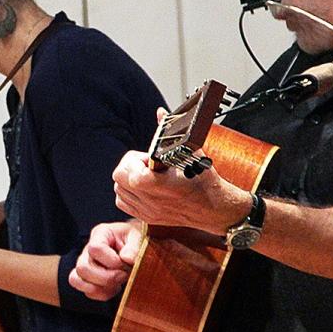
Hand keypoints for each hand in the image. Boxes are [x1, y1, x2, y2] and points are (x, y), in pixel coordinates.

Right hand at [69, 220, 143, 300]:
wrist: (135, 246)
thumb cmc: (135, 239)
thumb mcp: (139, 237)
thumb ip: (134, 246)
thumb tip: (127, 258)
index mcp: (100, 234)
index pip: (95, 249)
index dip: (111, 261)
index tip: (126, 263)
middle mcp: (88, 249)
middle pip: (82, 267)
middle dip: (106, 277)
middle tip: (123, 275)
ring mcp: (85, 264)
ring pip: (78, 281)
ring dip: (101, 287)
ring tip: (117, 283)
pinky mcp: (87, 279)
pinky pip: (86, 291)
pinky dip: (102, 294)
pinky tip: (114, 288)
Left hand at [112, 112, 248, 234]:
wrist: (214, 208)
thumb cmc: (205, 182)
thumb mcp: (190, 152)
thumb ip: (170, 132)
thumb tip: (160, 114)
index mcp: (156, 184)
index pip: (127, 169)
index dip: (137, 159)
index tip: (151, 157)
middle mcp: (149, 200)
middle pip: (118, 177)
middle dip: (130, 166)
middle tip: (148, 164)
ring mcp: (147, 211)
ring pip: (118, 190)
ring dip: (128, 179)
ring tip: (148, 175)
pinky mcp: (147, 217)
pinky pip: (123, 203)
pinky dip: (128, 193)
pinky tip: (143, 187)